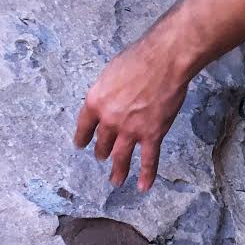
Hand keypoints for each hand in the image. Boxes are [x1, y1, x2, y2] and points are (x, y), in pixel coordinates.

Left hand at [74, 30, 190, 190]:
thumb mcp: (111, 72)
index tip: (80, 145)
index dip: (82, 138)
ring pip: (121, 156)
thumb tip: (111, 97)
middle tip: (102, 156)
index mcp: (95, 102)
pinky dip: (146, 174)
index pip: (84, 126)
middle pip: (102, 142)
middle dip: (102, 151)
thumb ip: (108, 91)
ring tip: (115, 181)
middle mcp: (109, 120)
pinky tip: (143, 186)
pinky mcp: (152, 135)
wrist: (164, 62)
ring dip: (118, 170)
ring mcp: (130, 130)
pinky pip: (148, 159)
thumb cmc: (139, 58)